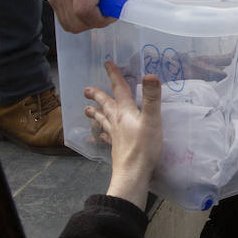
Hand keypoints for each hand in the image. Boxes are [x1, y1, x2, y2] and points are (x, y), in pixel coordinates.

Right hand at [33, 0, 146, 32]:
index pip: (86, 10)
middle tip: (105, 10)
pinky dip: (76, 18)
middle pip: (77, 22)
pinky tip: (84, 4)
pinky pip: (63, 18)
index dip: (102, 19)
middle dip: (95, 22)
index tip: (113, 13)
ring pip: (69, 24)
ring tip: (95, 6)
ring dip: (85, 22)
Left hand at [85, 60, 161, 206]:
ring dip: (95, 114)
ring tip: (86, 111)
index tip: (107, 63)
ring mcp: (115, 135)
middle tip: (86, 90)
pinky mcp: (116, 147)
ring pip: (103, 120)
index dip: (114, 75)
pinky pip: (107, 137)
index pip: (119, 89)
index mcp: (125, 112)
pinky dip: (102, 134)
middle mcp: (117, 121)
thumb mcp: (152, 119)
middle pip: (105, 105)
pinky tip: (101, 135)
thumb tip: (150, 74)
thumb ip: (151, 97)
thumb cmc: (144, 147)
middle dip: (97, 96)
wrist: (132, 174)